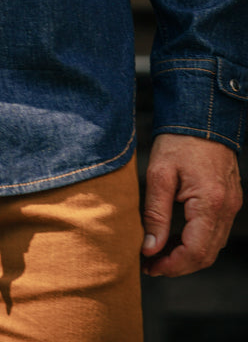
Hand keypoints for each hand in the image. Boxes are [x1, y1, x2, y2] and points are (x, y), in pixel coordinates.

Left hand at [141, 134, 242, 276]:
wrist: (202, 117)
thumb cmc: (178, 141)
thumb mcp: (159, 174)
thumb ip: (155, 214)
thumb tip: (150, 247)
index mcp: (210, 203)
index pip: (195, 252)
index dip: (172, 265)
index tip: (149, 265)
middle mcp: (227, 209)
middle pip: (206, 255)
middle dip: (178, 265)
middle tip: (150, 264)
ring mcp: (232, 205)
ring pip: (213, 246)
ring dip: (187, 256)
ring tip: (158, 253)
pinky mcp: (230, 201)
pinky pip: (215, 232)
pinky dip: (197, 241)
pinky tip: (175, 237)